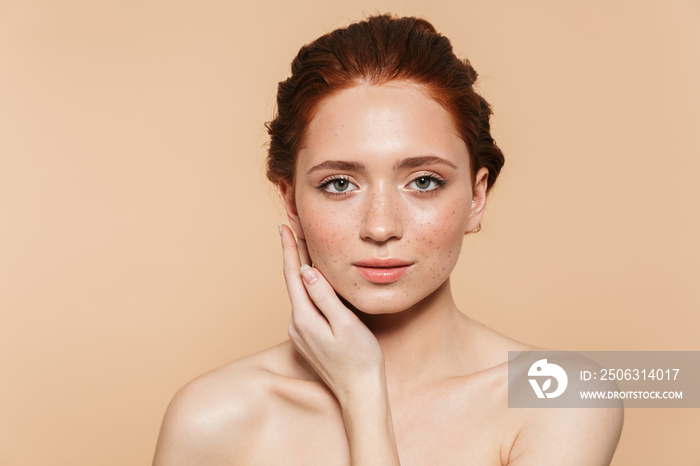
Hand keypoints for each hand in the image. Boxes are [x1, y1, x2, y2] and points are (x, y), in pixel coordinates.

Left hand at [279, 224, 384, 403]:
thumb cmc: (360, 359)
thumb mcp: (346, 324)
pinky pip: (306, 303)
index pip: (293, 274)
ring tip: (301, 242)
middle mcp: (296, 324)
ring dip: (299, 266)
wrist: (359, 392)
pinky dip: (307, 284)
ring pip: (299, 291)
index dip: (289, 248)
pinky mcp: (308, 336)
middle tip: (289, 225)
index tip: (284, 225)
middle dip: (292, 252)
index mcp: (304, 318)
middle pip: (293, 280)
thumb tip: (307, 271)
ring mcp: (301, 332)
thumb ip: (325, 297)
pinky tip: (312, 275)